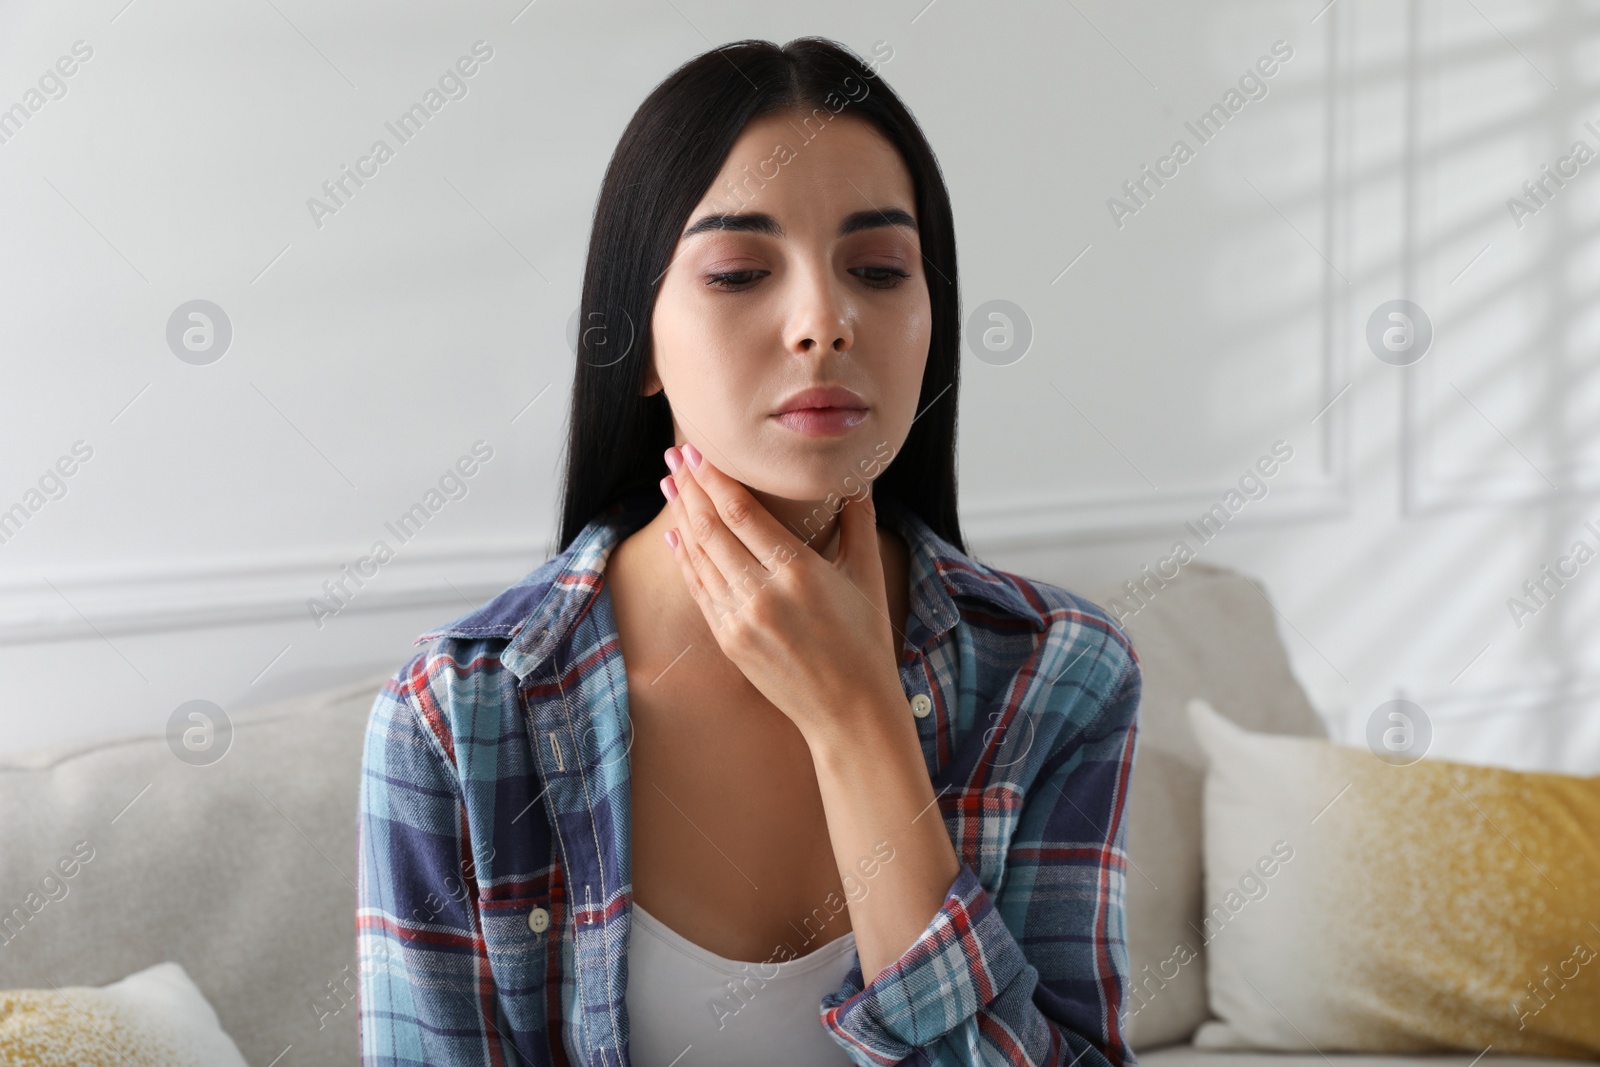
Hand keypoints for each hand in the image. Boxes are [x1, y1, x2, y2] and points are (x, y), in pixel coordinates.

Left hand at [658, 442, 905, 747]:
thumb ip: (859, 521)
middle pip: (711, 528)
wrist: (849, 711)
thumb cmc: (865, 642)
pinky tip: (675, 534)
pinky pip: (699, 589)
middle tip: (673, 454)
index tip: (697, 451)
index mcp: (799, 572)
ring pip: (699, 556)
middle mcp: (763, 594)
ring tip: (669, 485)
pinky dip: (684, 558)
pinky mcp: (729, 641)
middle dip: (688, 488)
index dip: (714, 478)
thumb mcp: (867, 575)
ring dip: (681, 517)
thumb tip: (858, 478)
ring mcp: (740, 620)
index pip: (741, 513)